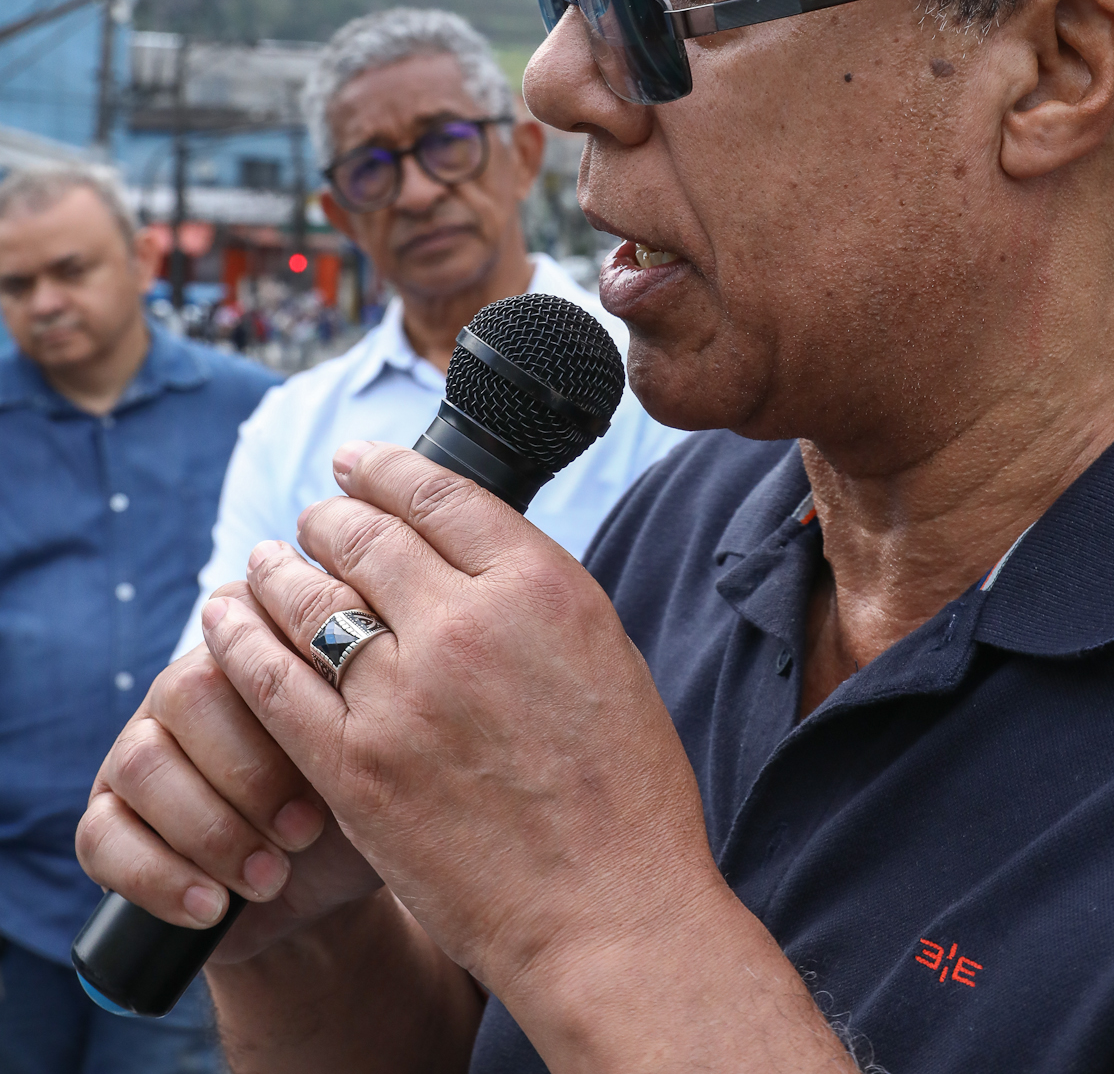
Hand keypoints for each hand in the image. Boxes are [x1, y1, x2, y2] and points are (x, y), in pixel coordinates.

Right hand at [76, 589, 383, 965]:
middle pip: (187, 690)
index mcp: (254, 640)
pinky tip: (212, 907)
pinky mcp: (109, 816)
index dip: (283, 701)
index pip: (244, 631)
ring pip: (143, 762)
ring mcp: (141, 744)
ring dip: (210, 830)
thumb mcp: (378, 755)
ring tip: (270, 877)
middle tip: (305, 832)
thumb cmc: (363, 804)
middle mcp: (189, 680)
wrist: (326, 892)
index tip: (332, 767)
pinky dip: (160, 877)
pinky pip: (103, 835)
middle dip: (249, 773)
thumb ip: (365, 702)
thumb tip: (362, 680)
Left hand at [200, 444, 722, 1013]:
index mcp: (541, 585)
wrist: (610, 914)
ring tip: (266, 559)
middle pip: (366, 534)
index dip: (384, 468)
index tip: (357, 462)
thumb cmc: (623, 790)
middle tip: (316, 516)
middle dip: (330, 516)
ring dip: (279, 566)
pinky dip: (243, 639)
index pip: (437, 493)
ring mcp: (403, 696)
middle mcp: (466, 623)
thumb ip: (529, 594)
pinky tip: (228, 618)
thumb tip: (460, 552)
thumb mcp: (604, 652)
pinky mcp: (354, 767)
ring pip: (310, 596)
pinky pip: (273, 681)